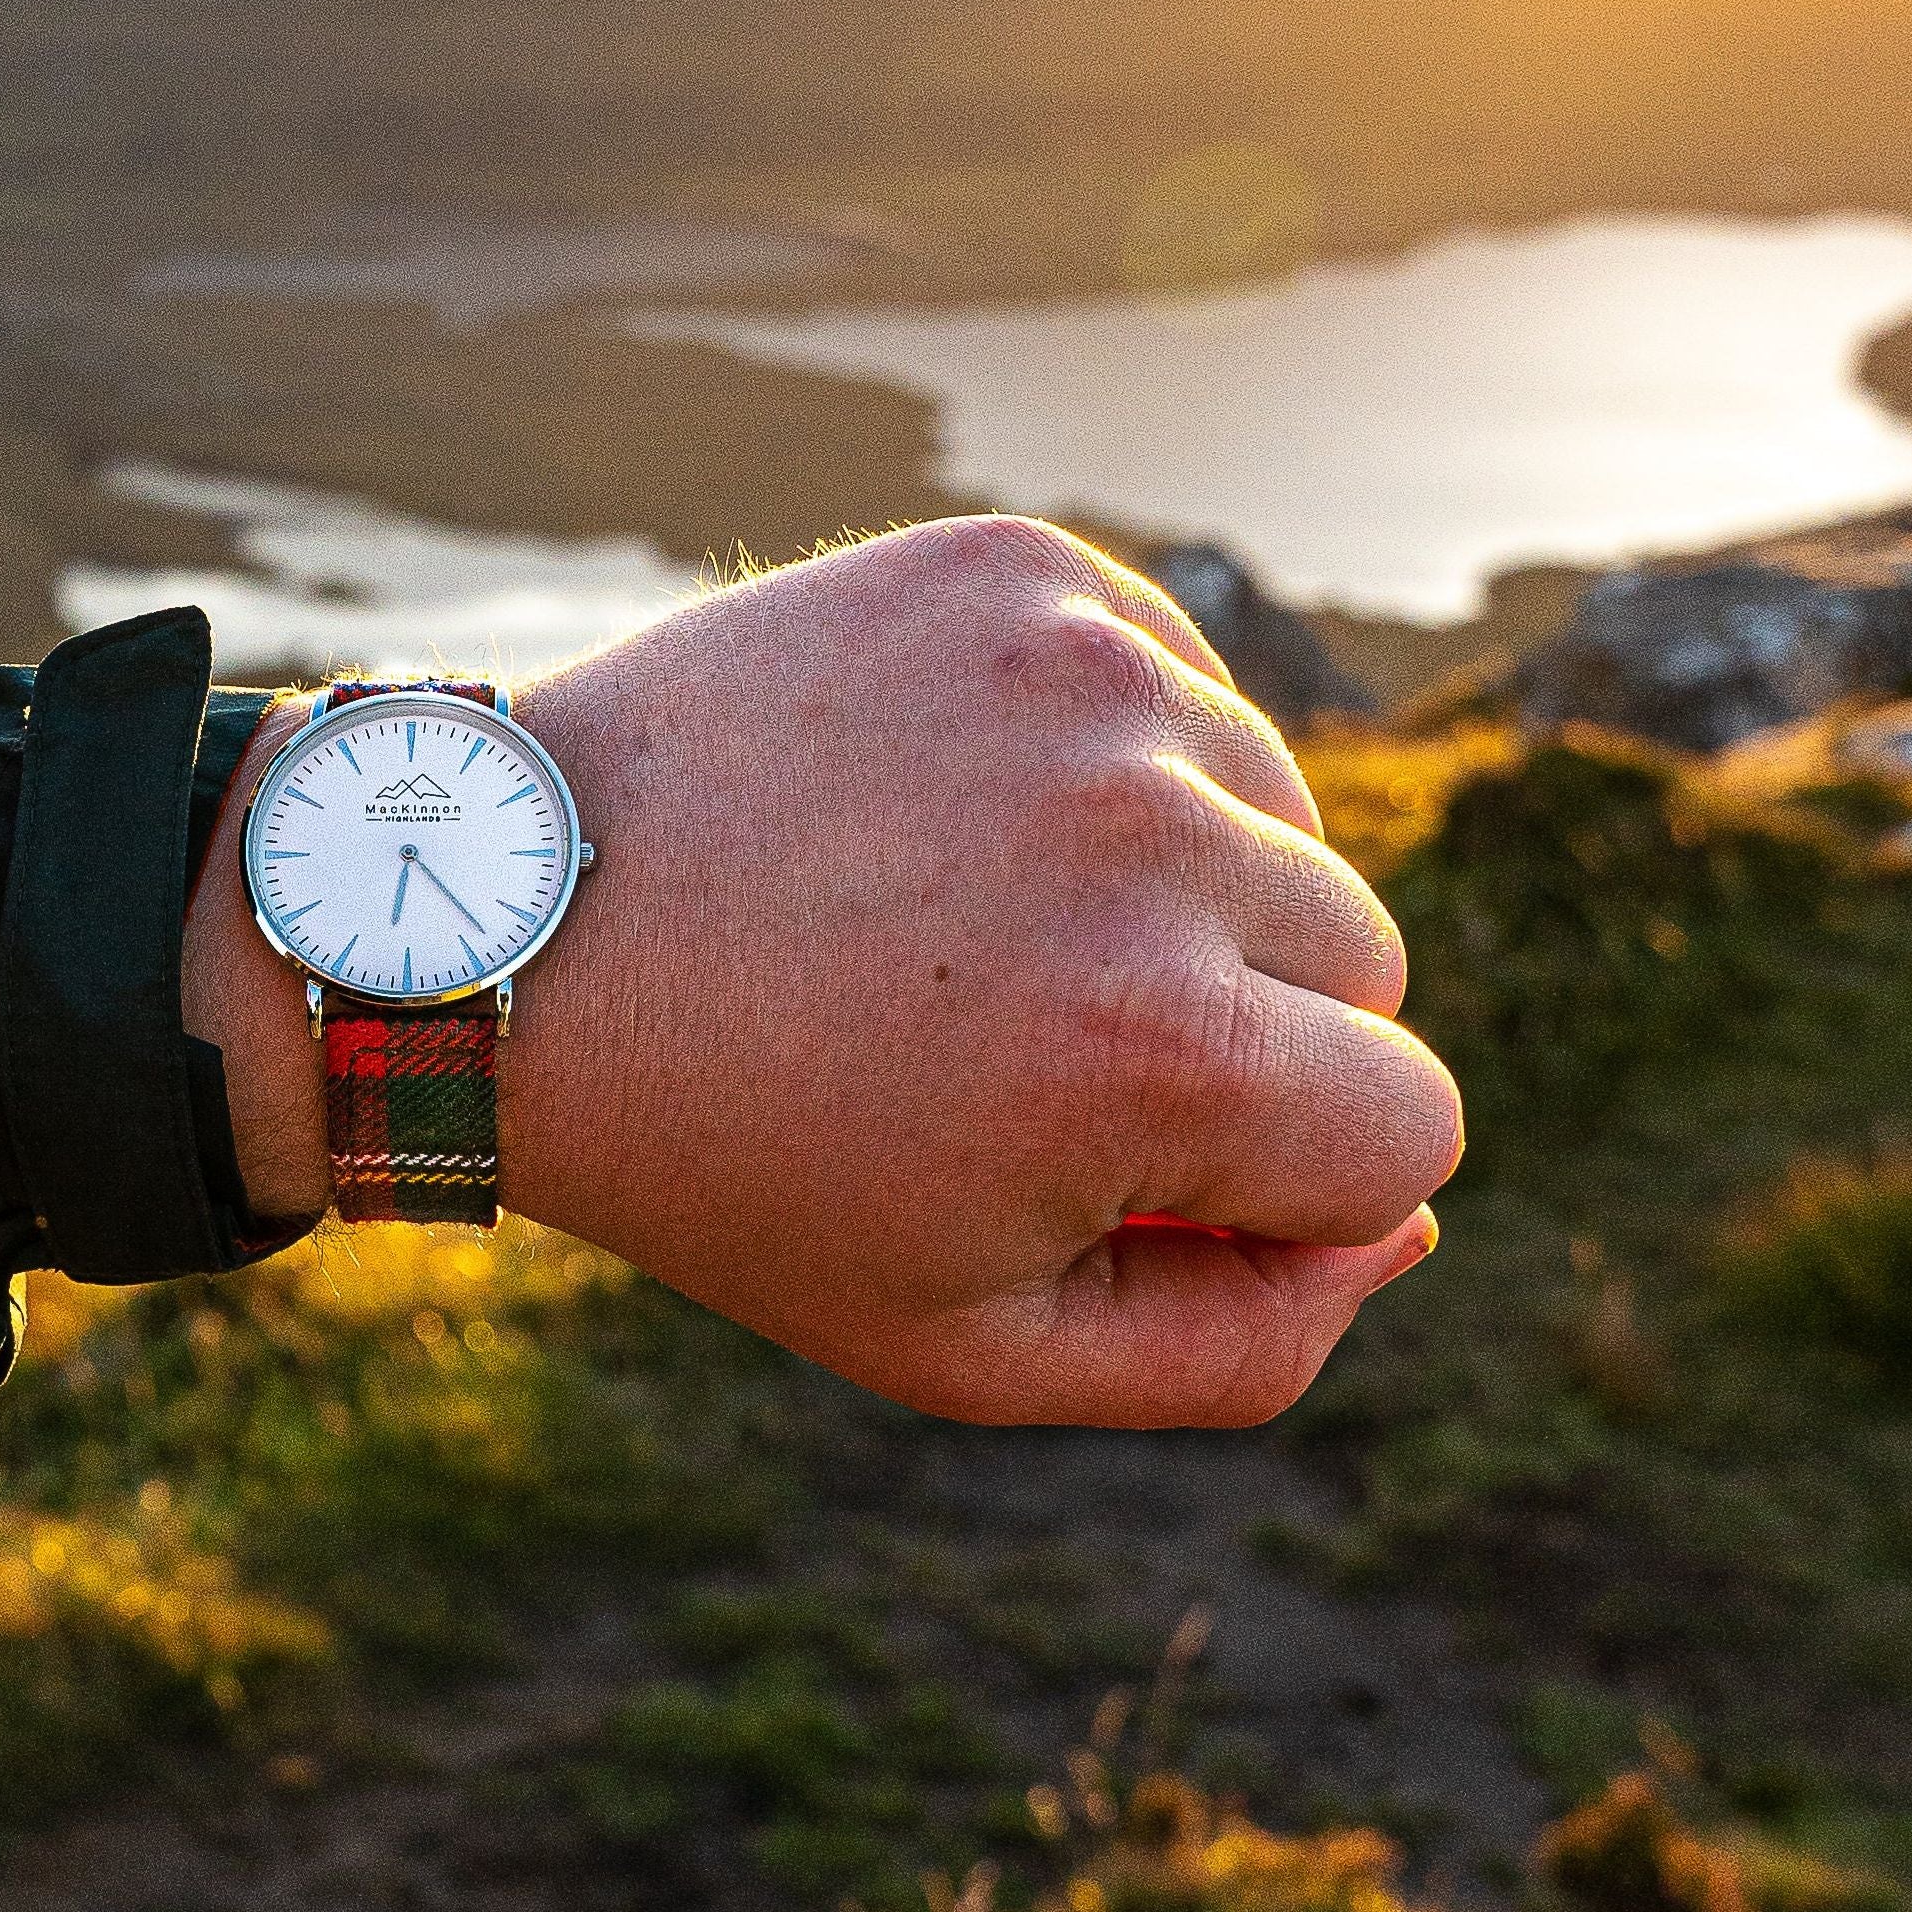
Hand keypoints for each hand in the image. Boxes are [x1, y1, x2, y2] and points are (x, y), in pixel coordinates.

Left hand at [183, 518, 1460, 1429]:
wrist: (505, 924)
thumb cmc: (739, 1158)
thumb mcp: (971, 1341)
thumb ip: (1240, 1336)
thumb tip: (1398, 1224)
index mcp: (1162, 1049)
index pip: (1406, 1138)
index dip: (1268, 1186)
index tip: (1103, 1161)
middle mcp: (1152, 833)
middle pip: (1364, 967)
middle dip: (1235, 1030)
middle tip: (1005, 1044)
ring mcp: (1088, 674)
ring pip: (1277, 817)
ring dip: (1172, 882)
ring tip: (958, 922)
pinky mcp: (1025, 569)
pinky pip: (1180, 685)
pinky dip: (1104, 753)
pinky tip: (948, 806)